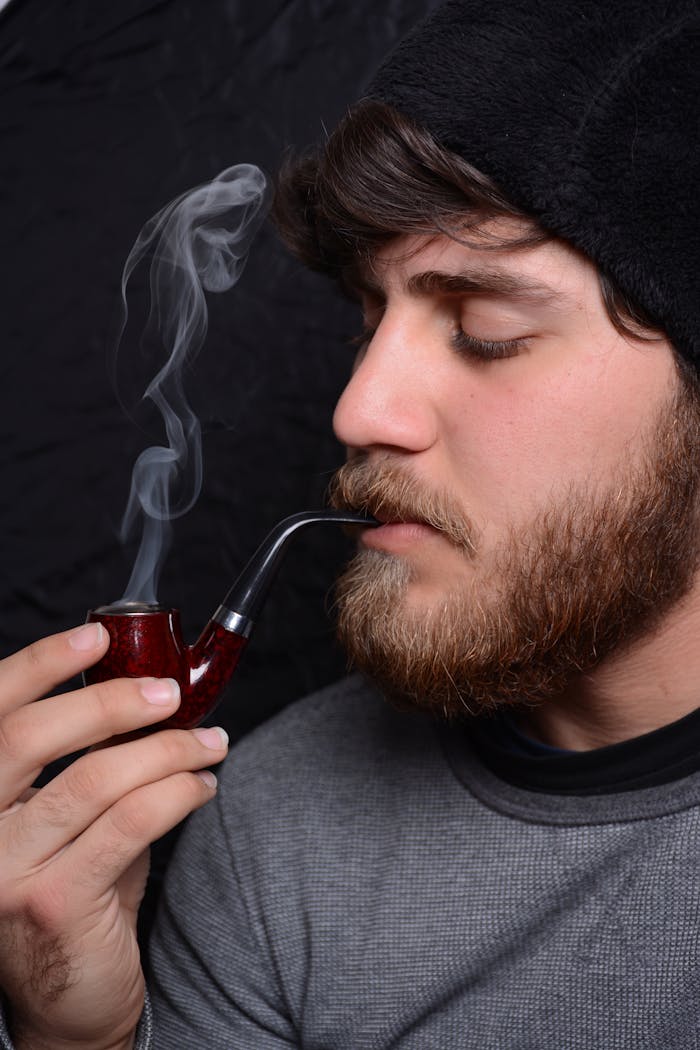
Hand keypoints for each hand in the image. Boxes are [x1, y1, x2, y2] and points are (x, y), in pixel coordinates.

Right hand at [0, 622, 228, 1048]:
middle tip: (169, 694)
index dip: (39, 665)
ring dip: (166, 750)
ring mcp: (4, 870)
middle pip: (32, 737)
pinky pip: (130, 822)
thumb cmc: (71, 897)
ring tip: (210, 742)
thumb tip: (147, 695)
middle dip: (112, 702)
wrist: (66, 1004)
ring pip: (96, 779)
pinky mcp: (53, 901)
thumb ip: (85, 765)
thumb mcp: (63, 823)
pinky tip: (203, 786)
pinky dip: (177, 792)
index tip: (95, 637)